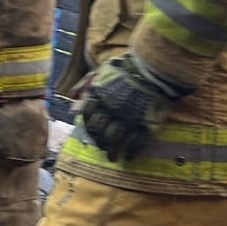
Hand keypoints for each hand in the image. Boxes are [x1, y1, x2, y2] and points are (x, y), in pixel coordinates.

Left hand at [75, 53, 189, 161]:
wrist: (154, 69)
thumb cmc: (127, 67)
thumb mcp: (102, 71)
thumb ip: (85, 85)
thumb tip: (72, 102)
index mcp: (98, 96)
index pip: (86, 116)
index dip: (87, 126)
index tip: (91, 131)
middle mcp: (110, 110)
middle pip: (98, 131)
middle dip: (98, 141)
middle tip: (101, 146)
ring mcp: (126, 119)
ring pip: (114, 141)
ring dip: (112, 152)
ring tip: (112, 158)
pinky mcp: (143, 125)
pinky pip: (134, 144)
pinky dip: (130, 153)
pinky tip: (128, 157)